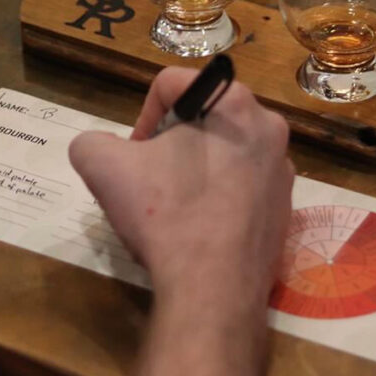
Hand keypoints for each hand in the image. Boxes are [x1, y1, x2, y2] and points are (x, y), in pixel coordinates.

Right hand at [69, 67, 293, 303]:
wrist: (212, 290)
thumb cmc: (163, 215)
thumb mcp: (101, 166)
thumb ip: (91, 141)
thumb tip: (100, 149)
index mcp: (232, 102)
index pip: (172, 84)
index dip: (143, 117)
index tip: (135, 155)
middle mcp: (268, 127)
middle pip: (202, 120)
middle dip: (171, 144)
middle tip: (151, 179)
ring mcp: (282, 171)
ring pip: (224, 154)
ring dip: (195, 172)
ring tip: (174, 207)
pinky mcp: (285, 210)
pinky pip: (242, 189)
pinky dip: (218, 200)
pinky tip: (198, 229)